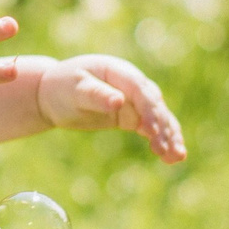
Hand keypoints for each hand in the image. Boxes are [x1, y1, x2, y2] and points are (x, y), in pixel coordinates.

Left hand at [37, 54, 187, 162]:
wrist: (52, 95)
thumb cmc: (61, 88)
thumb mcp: (74, 90)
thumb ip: (96, 95)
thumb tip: (119, 101)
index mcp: (118, 71)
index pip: (139, 89)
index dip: (147, 109)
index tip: (150, 130)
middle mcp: (131, 83)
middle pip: (153, 104)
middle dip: (160, 126)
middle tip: (162, 150)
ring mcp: (134, 100)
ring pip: (159, 117)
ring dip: (169, 136)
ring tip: (176, 157)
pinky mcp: (132, 116)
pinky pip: (152, 127)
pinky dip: (164, 140)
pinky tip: (173, 157)